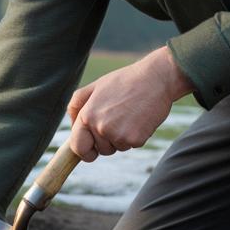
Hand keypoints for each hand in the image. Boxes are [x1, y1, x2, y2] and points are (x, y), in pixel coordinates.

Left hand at [66, 46, 192, 161]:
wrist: (156, 78)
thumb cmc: (124, 81)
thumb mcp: (95, 87)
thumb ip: (77, 105)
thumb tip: (73, 125)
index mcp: (87, 115)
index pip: (78, 147)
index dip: (84, 151)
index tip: (90, 151)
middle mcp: (100, 127)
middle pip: (100, 150)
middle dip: (107, 141)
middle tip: (118, 119)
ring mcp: (118, 135)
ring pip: (116, 148)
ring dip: (122, 138)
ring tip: (129, 116)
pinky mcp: (135, 139)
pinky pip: (132, 145)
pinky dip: (136, 136)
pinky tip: (139, 119)